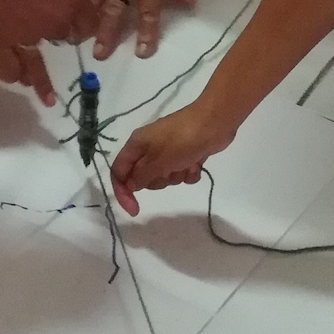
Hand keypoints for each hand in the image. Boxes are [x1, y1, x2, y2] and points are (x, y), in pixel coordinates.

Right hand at [0, 0, 102, 45]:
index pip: (90, 22)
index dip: (82, 19)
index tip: (74, 14)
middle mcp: (55, 23)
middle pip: (65, 35)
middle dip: (58, 27)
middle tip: (43, 13)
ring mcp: (29, 36)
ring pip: (38, 42)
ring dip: (34, 33)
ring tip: (18, 17)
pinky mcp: (4, 43)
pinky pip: (15, 46)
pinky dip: (12, 37)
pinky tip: (2, 21)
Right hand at [82, 0, 195, 59]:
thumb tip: (190, 3)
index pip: (149, 13)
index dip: (147, 34)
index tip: (142, 53)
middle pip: (115, 13)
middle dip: (107, 34)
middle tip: (100, 54)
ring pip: (95, 1)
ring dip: (86, 20)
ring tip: (76, 37)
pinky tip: (66, 7)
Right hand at [109, 102, 239, 215]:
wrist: (214, 124)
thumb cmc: (182, 141)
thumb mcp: (158, 161)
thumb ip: (141, 176)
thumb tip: (131, 186)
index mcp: (137, 144)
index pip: (119, 172)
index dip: (123, 192)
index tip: (135, 210)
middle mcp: (149, 148)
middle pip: (142, 177)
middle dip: (157, 181)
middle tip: (168, 172)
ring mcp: (169, 151)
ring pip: (164, 178)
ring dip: (175, 176)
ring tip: (185, 163)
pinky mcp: (186, 155)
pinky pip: (182, 174)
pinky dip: (189, 172)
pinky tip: (197, 163)